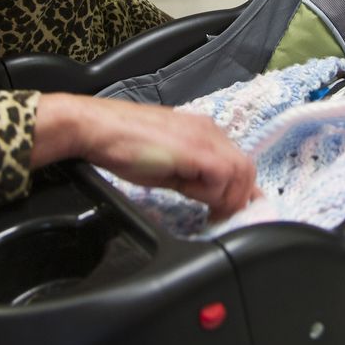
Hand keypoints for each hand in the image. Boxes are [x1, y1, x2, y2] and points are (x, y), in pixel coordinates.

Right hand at [33, 93, 259, 220]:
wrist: (98, 128)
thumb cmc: (122, 145)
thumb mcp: (166, 165)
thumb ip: (193, 178)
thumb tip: (210, 197)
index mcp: (204, 132)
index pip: (240, 163)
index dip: (240, 191)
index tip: (231, 209)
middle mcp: (209, 130)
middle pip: (246, 169)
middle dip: (236, 198)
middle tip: (217, 215)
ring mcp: (203, 137)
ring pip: (240, 172)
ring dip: (225, 197)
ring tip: (202, 206)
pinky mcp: (193, 148)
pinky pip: (222, 174)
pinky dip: (213, 192)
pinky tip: (192, 196)